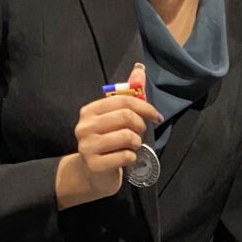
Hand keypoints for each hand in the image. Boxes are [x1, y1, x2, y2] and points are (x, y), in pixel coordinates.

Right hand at [55, 62, 161, 209]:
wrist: (92, 174)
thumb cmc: (107, 142)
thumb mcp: (115, 118)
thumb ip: (128, 94)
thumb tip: (140, 68)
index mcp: (90, 110)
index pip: (124, 101)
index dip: (145, 107)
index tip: (156, 116)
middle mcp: (84, 126)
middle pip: (126, 117)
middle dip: (140, 126)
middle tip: (140, 134)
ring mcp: (87, 146)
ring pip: (128, 137)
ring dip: (136, 143)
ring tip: (131, 146)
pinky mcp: (94, 164)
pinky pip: (126, 156)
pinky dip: (132, 157)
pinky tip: (125, 158)